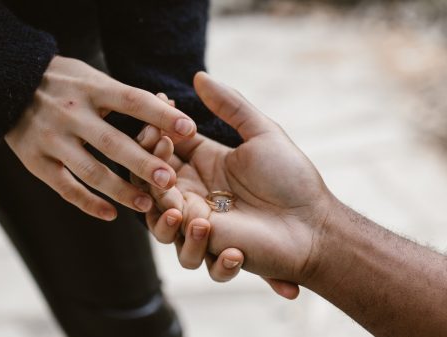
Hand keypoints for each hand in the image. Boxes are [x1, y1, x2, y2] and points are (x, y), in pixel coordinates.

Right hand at [5, 56, 196, 220]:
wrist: (4, 85)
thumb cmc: (61, 81)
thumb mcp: (90, 77)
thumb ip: (124, 96)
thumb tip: (170, 109)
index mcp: (91, 89)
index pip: (132, 100)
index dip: (160, 115)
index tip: (189, 129)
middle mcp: (70, 114)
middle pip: (112, 142)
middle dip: (142, 162)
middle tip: (169, 180)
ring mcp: (51, 139)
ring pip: (90, 171)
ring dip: (120, 190)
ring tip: (146, 205)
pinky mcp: (34, 161)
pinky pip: (64, 188)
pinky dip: (88, 203)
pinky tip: (111, 214)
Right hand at [147, 72, 335, 298]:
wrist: (315, 223)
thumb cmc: (291, 178)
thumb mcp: (262, 133)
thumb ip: (230, 105)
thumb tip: (199, 75)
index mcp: (202, 163)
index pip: (162, 149)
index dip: (152, 137)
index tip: (154, 124)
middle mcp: (194, 193)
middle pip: (150, 187)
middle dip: (149, 176)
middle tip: (166, 168)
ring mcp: (200, 225)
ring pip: (159, 227)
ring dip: (165, 222)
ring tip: (192, 215)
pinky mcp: (213, 252)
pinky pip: (192, 259)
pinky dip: (201, 251)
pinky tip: (234, 247)